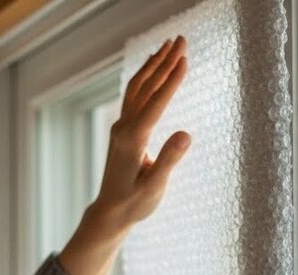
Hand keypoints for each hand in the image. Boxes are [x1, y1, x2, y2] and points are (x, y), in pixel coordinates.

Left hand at [88, 35, 191, 237]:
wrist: (110, 212)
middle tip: (181, 39)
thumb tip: (186, 134)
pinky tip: (152, 68)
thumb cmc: (134, 204)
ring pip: (137, 87)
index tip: (185, 59)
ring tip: (169, 45)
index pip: (156, 103)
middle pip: (146, 87)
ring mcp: (121, 127)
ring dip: (154, 65)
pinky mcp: (123, 130)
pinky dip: (145, 77)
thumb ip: (169, 160)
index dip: (172, 80)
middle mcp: (124, 128)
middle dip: (164, 61)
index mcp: (133, 139)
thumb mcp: (155, 187)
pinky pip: (134, 96)